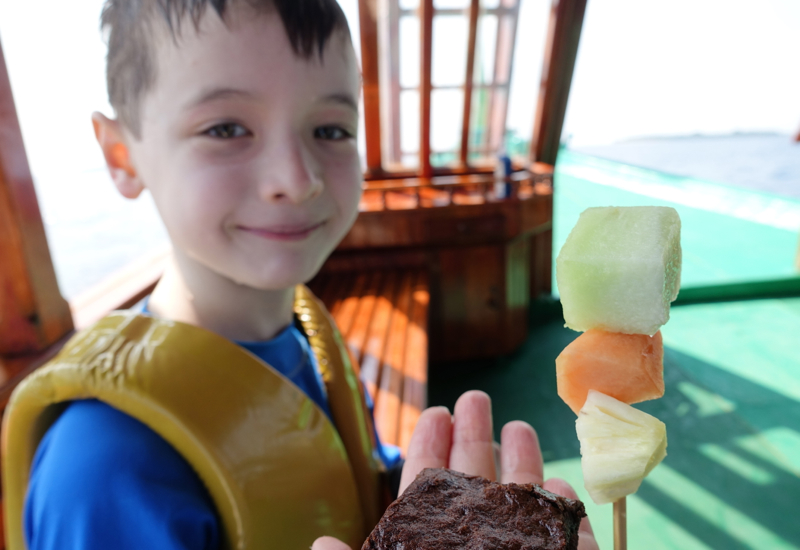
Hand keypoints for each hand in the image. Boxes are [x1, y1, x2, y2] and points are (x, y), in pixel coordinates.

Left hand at [312, 391, 597, 549]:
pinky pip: (562, 541)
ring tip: (518, 424)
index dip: (430, 450)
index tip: (434, 410)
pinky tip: (558, 483)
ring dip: (521, 464)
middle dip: (475, 439)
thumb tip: (322, 541)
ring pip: (519, 507)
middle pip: (474, 487)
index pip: (426, 495)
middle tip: (475, 396)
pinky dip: (561, 511)